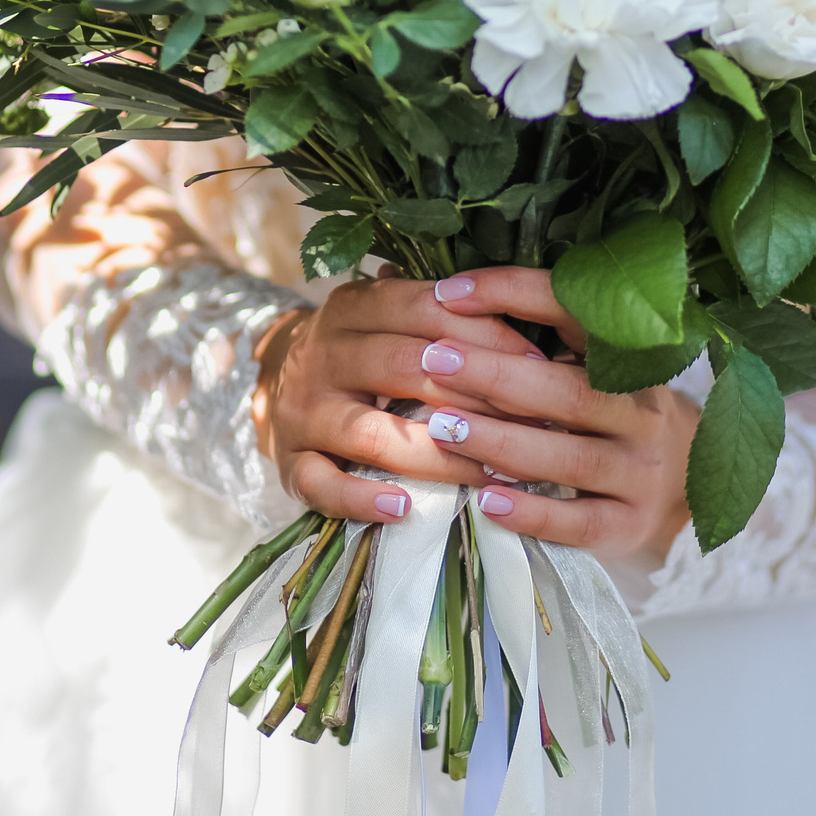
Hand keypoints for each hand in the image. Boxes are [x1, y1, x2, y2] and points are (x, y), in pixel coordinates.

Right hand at [254, 267, 539, 525]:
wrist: (279, 382)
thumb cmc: (364, 350)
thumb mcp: (390, 316)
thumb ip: (441, 310)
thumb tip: (529, 311)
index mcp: (352, 307)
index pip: (421, 308)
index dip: (483, 333)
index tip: (536, 360)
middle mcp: (321, 353)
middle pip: (400, 366)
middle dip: (473, 395)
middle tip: (530, 421)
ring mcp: (301, 411)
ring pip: (369, 432)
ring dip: (434, 455)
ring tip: (488, 472)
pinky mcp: (289, 463)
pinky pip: (321, 485)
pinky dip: (360, 499)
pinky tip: (404, 508)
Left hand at [424, 267, 698, 566]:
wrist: (674, 485)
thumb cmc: (605, 411)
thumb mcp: (585, 364)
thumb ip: (527, 332)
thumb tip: (427, 288)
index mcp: (630, 357)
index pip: (576, 312)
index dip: (513, 294)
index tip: (449, 292)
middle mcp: (642, 411)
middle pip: (569, 390)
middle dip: (495, 374)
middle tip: (432, 360)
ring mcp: (640, 471)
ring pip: (571, 457)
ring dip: (502, 441)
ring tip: (442, 428)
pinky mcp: (630, 525)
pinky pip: (580, 521)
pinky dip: (533, 512)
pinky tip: (486, 501)